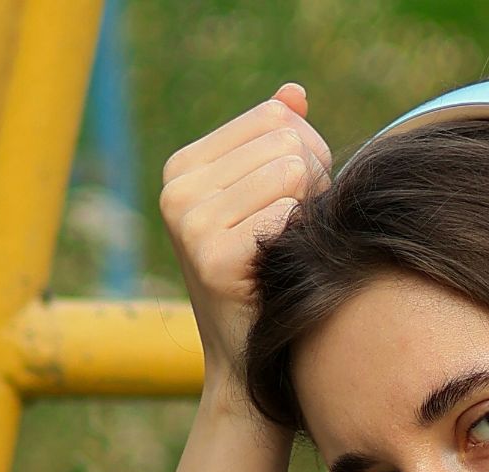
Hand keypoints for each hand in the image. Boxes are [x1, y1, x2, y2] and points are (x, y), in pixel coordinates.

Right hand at [159, 82, 331, 411]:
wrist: (252, 359)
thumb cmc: (268, 274)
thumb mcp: (267, 200)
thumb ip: (278, 142)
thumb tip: (294, 95)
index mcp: (183, 166)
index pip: (275, 118)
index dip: (306, 158)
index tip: (289, 206)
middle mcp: (176, 190)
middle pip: (287, 142)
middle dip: (312, 186)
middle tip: (292, 236)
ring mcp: (188, 223)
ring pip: (292, 173)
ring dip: (309, 214)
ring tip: (286, 251)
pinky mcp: (211, 257)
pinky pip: (288, 214)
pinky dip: (299, 241)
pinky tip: (279, 270)